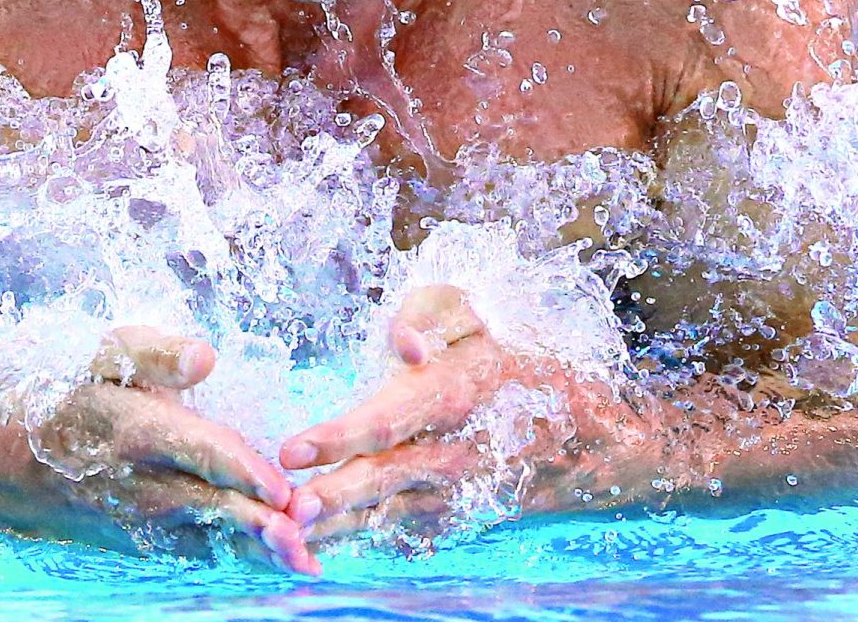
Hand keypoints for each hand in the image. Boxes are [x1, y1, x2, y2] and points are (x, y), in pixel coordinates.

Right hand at [0, 325, 319, 573]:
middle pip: (213, 509)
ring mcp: (138, 519)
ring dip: (255, 550)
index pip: (202, 453)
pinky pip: (190, 549)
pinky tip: (265, 561)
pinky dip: (229, 555)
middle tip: (307, 546)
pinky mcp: (137, 538)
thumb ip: (154, 353)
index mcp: (137, 431)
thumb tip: (206, 356)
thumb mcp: (97, 355)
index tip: (286, 488)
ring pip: (207, 537)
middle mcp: (141, 484)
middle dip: (262, 528)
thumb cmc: (55, 391)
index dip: (246, 472)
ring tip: (302, 563)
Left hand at [279, 285, 528, 546]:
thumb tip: (403, 347)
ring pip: (384, 512)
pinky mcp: (443, 515)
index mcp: (449, 395)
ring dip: (337, 525)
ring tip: (290, 533)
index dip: (339, 436)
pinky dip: (354, 538)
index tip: (293, 449)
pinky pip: (393, 528)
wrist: (567, 429)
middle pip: (382, 476)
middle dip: (334, 493)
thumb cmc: (496, 357)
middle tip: (290, 508)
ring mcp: (447, 491)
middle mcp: (448, 451)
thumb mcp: (468, 314)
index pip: (387, 419)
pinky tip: (312, 545)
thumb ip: (426, 312)